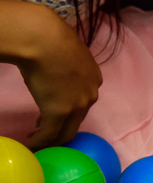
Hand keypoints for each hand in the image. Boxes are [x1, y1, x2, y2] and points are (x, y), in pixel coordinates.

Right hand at [16, 12, 102, 149]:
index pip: (84, 103)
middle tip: (44, 132)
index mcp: (94, 79)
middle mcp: (90, 95)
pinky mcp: (59, 113)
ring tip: (36, 140)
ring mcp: (77, 106)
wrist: (44, 39)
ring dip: (51, 140)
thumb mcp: (67, 53)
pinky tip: (29, 144)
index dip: (69, 112)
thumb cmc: (51, 38)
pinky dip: (39, 143)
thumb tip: (53, 65)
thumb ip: (66, 65)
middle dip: (61, 129)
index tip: (54, 113)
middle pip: (77, 122)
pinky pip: (49, 135)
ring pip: (65, 132)